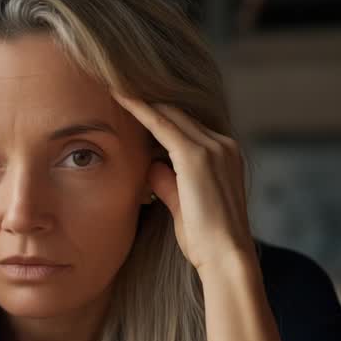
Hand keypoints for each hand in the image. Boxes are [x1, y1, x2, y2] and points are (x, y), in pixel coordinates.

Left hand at [112, 92, 252, 274]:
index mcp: (225, 156)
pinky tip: (120, 97)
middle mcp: (223, 145)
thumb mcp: (184, 206)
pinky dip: (140, 110)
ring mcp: (213, 148)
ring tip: (114, 84)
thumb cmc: (205, 242)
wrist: (226, 257)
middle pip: (179, 113)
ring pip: (170, 114)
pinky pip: (162, 125)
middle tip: (118, 83)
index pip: (187, 126)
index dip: (158, 115)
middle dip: (148, 100)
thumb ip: (168, 184)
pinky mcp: (196, 156)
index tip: (134, 104)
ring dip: (141, 99)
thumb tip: (151, 167)